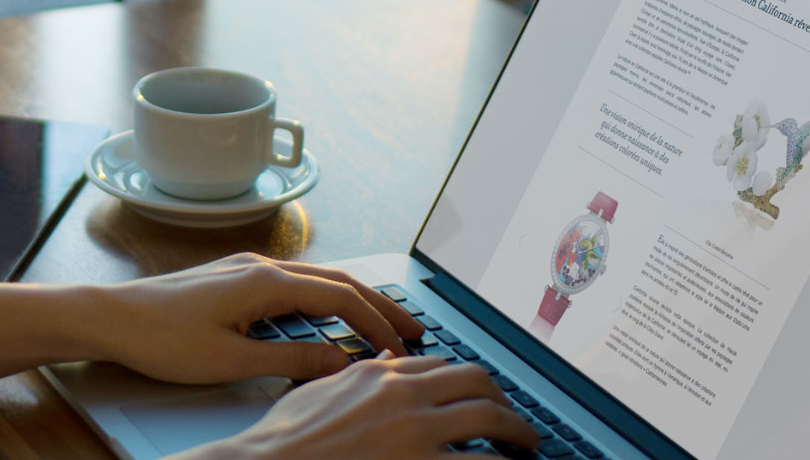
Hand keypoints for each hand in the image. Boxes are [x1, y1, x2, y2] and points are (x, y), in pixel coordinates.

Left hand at [96, 253, 424, 384]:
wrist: (112, 317)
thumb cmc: (161, 337)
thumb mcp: (231, 360)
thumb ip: (291, 360)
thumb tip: (340, 361)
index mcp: (266, 282)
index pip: (341, 298)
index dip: (377, 324)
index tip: (402, 349)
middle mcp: (261, 267)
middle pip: (338, 281)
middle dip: (380, 304)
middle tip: (415, 328)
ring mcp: (246, 269)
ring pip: (317, 279)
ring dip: (353, 300)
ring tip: (381, 322)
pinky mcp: (233, 278)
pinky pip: (294, 283)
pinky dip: (324, 299)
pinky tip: (328, 316)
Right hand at [176, 353, 539, 458]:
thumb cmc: (283, 441)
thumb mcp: (317, 393)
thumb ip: (352, 377)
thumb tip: (378, 363)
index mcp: (378, 375)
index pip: (440, 365)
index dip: (465, 381)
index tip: (477, 395)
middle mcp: (403, 395)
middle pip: (476, 382)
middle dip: (504, 400)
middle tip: (514, 420)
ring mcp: (416, 432)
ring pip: (490, 418)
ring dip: (518, 432)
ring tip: (527, 445)